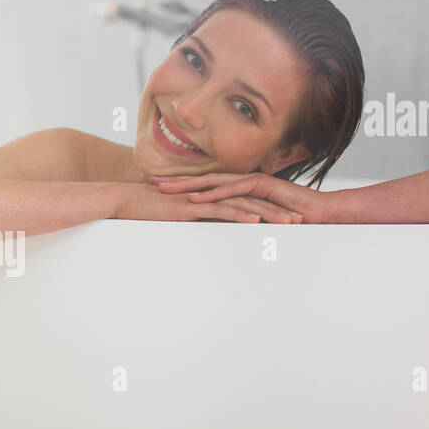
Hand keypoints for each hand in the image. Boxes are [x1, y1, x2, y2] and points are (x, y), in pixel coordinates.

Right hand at [114, 182, 303, 222]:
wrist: (127, 201)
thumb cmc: (148, 211)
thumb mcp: (179, 218)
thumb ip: (197, 221)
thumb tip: (210, 233)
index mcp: (211, 197)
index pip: (247, 202)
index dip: (269, 209)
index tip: (288, 218)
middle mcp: (212, 195)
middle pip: (253, 201)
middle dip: (278, 210)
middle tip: (301, 220)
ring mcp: (203, 199)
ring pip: (243, 205)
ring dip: (268, 214)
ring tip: (289, 222)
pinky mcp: (192, 207)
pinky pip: (220, 211)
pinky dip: (240, 216)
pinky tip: (256, 222)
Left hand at [149, 172, 337, 223]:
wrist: (320, 212)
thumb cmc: (290, 219)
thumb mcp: (255, 222)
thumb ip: (237, 221)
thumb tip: (218, 229)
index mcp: (239, 187)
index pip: (206, 185)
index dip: (182, 186)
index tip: (160, 190)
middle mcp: (243, 181)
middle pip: (204, 179)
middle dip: (178, 181)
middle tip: (152, 183)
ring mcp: (252, 181)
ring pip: (215, 182)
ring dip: (190, 186)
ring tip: (167, 190)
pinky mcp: (262, 186)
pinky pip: (233, 190)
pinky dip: (214, 194)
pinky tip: (197, 198)